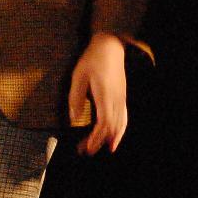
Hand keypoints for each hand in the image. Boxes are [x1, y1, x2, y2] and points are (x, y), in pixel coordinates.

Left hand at [67, 33, 126, 154]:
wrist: (110, 46)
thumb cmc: (92, 59)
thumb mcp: (78, 76)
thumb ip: (75, 98)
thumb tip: (73, 119)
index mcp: (104, 95)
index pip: (103, 124)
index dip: (95, 138)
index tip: (85, 148)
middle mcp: (116, 100)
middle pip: (111, 128)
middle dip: (99, 142)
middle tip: (85, 151)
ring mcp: (121, 99)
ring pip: (119, 125)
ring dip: (110, 139)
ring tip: (100, 149)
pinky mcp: (122, 97)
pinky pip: (124, 119)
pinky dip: (120, 131)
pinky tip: (115, 139)